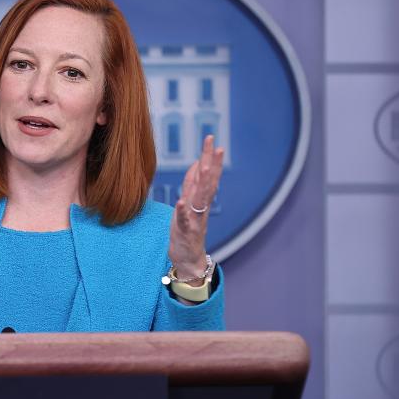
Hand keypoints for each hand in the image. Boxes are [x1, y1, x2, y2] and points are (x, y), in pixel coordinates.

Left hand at [169, 135, 223, 282]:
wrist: (188, 259)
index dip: (209, 158)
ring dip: (203, 183)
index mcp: (200, 200)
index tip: (212, 139)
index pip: (207, 175)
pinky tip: (181, 201)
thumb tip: (196, 163)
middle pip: (208, 183)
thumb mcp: (188, 203)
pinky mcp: (185, 232)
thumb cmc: (187, 230)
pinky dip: (183, 211)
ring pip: (200, 198)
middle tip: (216, 146)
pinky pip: (184, 220)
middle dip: (211, 164)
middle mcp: (200, 207)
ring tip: (204, 167)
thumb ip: (192, 184)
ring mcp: (194, 219)